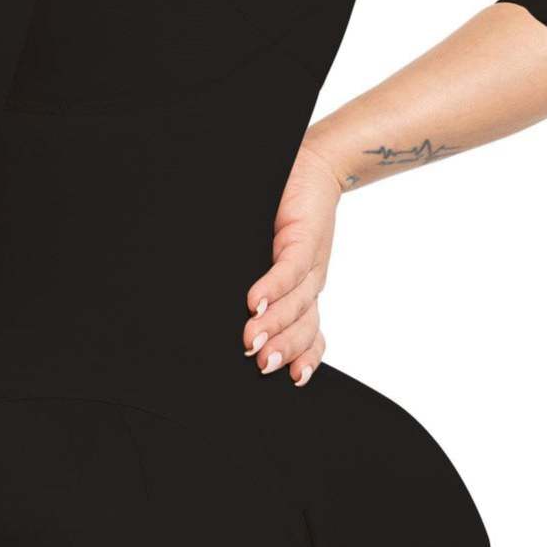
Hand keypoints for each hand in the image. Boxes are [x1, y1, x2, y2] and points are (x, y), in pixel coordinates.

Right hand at [243, 139, 344, 383]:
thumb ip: (259, 286)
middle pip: (304, 325)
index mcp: (303, 291)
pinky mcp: (303, 236)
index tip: (293, 380)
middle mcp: (310, 281)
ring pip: (297, 301)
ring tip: (252, 340)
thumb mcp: (271, 256)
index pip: (310, 333)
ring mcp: (309, 260)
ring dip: (274, 323)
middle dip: (284, 348)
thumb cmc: (288, 213)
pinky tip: (255, 301)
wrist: (315, 166)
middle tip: (261, 365)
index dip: (304, 357)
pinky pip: (289, 267)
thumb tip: (232, 311)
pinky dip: (272, 286)